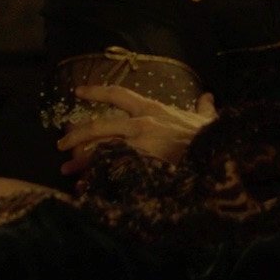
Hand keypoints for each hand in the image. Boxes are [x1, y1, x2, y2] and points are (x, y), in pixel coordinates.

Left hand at [55, 85, 215, 174]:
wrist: (217, 155)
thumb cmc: (209, 137)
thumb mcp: (205, 119)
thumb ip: (203, 108)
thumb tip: (208, 97)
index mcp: (152, 109)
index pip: (118, 95)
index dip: (97, 92)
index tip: (78, 92)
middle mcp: (140, 124)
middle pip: (98, 125)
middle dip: (77, 135)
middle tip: (61, 143)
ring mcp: (138, 146)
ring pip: (99, 151)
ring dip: (81, 161)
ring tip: (66, 170)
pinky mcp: (139, 166)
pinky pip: (110, 172)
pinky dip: (95, 179)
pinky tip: (84, 187)